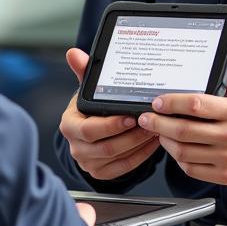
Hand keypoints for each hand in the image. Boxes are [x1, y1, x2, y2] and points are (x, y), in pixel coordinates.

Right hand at [58, 47, 160, 180]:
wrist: (89, 129)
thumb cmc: (89, 107)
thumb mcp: (86, 90)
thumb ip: (83, 71)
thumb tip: (73, 53)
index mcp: (70, 125)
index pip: (89, 130)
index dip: (111, 125)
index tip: (132, 117)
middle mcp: (76, 147)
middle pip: (106, 147)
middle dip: (132, 136)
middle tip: (151, 123)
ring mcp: (88, 162)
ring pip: (118, 158)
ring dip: (139, 144)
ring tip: (156, 129)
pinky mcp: (102, 172)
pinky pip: (125, 168)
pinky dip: (141, 156)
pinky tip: (153, 143)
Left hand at [136, 70, 226, 185]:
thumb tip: (217, 57)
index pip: (196, 105)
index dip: (171, 103)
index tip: (157, 102)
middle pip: (184, 130)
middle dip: (159, 123)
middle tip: (147, 118)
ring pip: (184, 151)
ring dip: (165, 141)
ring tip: (159, 133)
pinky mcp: (226, 176)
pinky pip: (192, 169)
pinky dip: (179, 159)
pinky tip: (176, 149)